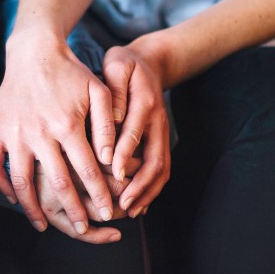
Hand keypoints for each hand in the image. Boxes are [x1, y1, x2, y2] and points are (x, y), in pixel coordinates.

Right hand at [0, 34, 118, 234]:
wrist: (33, 52)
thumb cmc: (72, 73)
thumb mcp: (99, 93)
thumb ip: (106, 127)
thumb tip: (111, 162)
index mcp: (66, 124)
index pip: (87, 171)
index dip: (98, 196)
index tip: (106, 214)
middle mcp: (38, 133)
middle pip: (58, 183)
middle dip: (72, 211)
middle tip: (82, 229)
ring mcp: (14, 133)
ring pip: (22, 182)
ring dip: (33, 208)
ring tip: (43, 225)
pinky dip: (3, 186)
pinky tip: (16, 200)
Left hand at [102, 40, 171, 217]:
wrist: (150, 62)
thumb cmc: (126, 65)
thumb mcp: (117, 65)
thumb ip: (114, 90)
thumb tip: (112, 120)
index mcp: (146, 102)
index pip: (135, 132)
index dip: (124, 154)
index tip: (111, 174)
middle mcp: (159, 121)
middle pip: (155, 158)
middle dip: (139, 184)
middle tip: (121, 204)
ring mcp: (163, 133)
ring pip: (162, 168)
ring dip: (147, 192)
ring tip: (130, 211)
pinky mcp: (161, 141)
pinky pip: (162, 168)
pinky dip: (152, 189)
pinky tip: (139, 205)